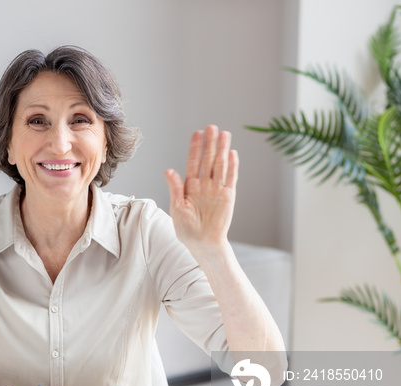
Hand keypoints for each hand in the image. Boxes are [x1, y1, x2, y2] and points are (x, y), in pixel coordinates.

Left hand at [164, 125, 238, 256]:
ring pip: (220, 165)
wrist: (203, 244)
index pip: (193, 162)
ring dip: (222, 150)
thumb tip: (168, 170)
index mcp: (190, 186)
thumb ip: (175, 188)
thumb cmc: (187, 229)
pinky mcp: (228, 196)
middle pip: (208, 160)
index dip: (195, 148)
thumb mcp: (177, 207)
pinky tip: (232, 153)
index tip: (197, 133)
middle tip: (211, 127)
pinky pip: (231, 178)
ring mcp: (217, 189)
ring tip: (224, 134)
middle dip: (209, 143)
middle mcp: (204, 185)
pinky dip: (232, 166)